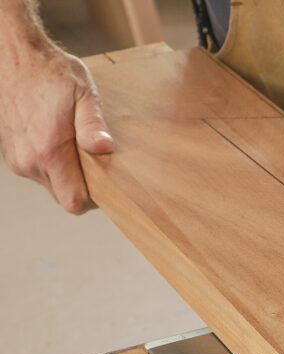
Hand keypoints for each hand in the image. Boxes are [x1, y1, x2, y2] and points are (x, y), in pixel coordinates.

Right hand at [0, 40, 112, 213]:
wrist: (14, 56)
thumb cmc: (50, 72)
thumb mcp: (83, 93)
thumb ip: (93, 124)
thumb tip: (104, 147)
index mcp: (48, 150)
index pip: (74, 201)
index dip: (93, 199)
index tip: (104, 182)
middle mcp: (29, 161)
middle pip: (64, 196)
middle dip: (82, 186)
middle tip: (93, 159)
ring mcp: (17, 159)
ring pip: (52, 185)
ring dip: (67, 174)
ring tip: (73, 144)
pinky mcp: (12, 155)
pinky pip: (39, 173)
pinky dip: (53, 165)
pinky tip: (58, 140)